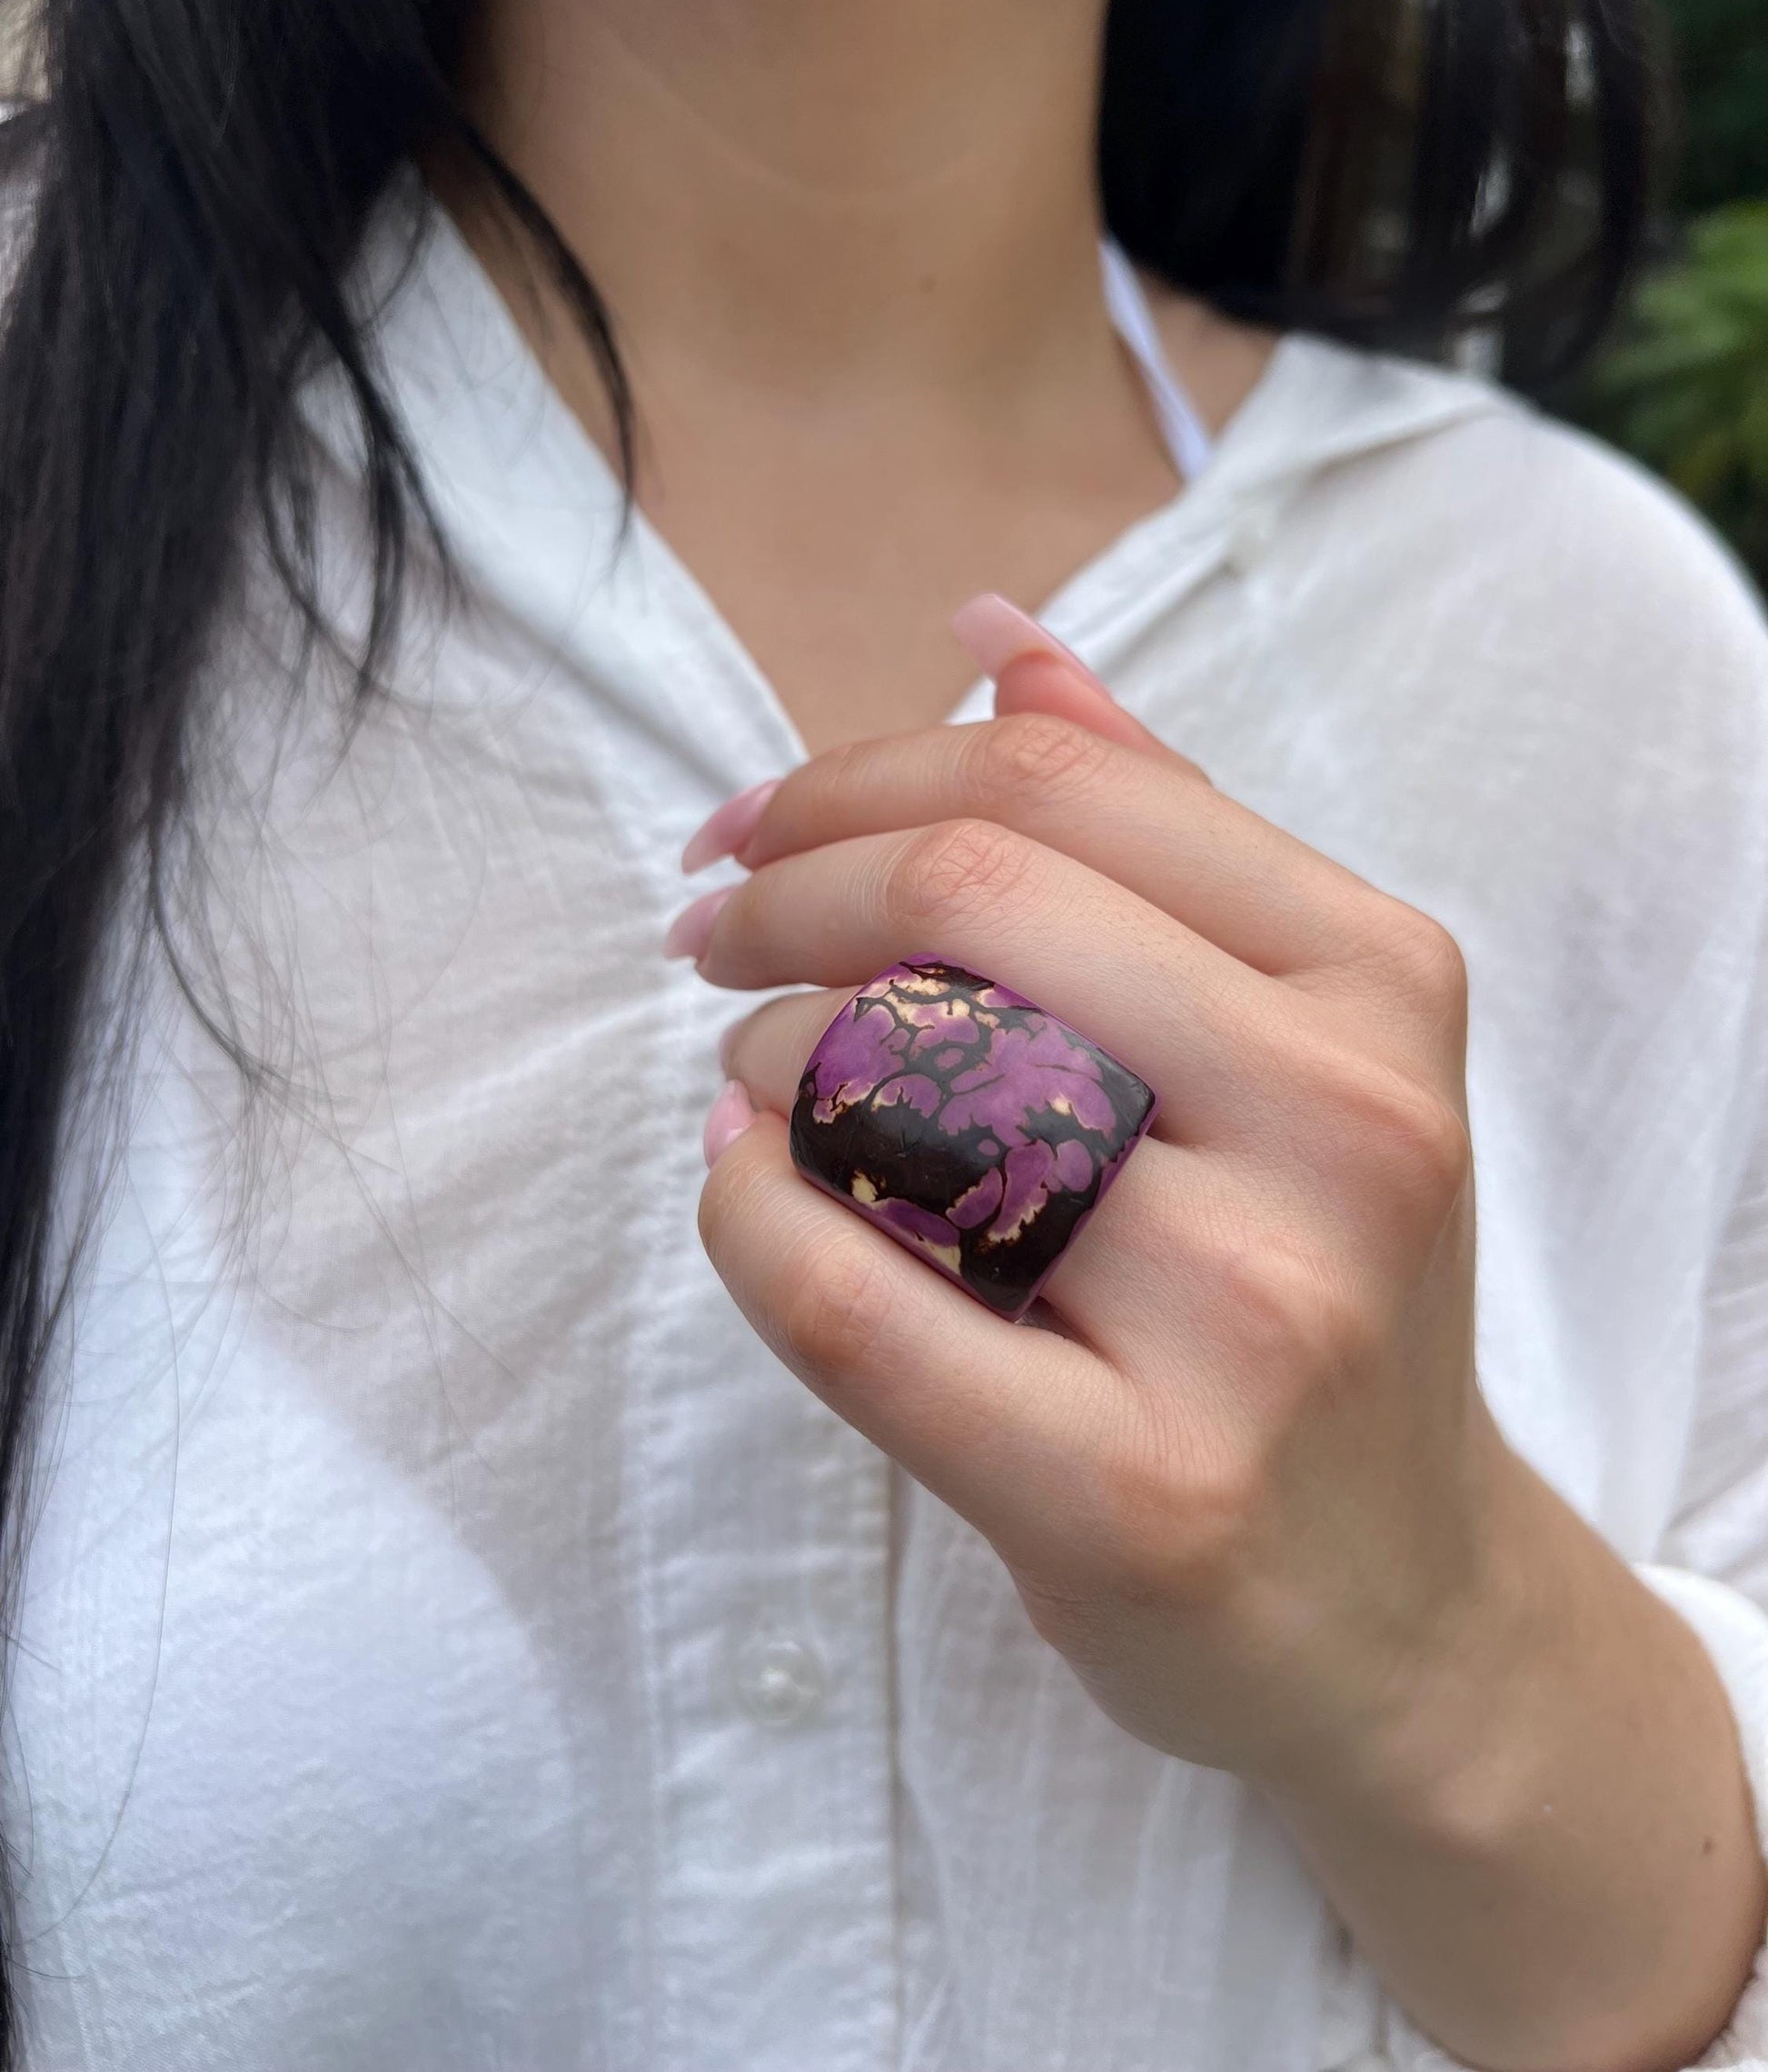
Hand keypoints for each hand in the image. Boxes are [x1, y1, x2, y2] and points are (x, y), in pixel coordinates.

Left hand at [677, 609, 1766, 2071]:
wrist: (1396, 1607)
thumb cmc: (1303, 1288)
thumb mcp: (1291, 1036)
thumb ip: (1154, 827)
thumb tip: (992, 637)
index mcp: (1380, 976)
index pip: (1059, 790)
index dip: (853, 778)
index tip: (747, 831)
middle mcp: (1346, 1122)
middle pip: (972, 902)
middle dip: (782, 894)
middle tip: (711, 937)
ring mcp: (1258, 1315)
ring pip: (899, 1088)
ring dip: (772, 1062)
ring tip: (775, 1094)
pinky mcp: (1140, 1493)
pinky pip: (849, 1296)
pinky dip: (747, 1213)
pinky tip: (746, 1187)